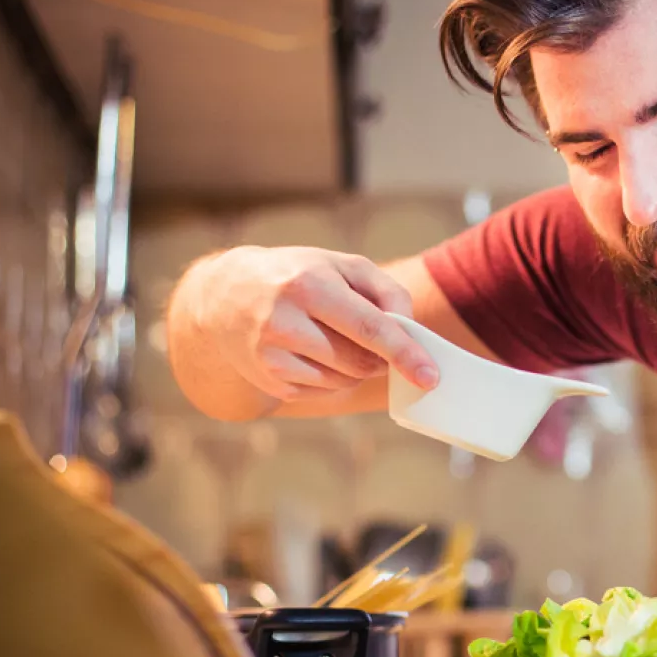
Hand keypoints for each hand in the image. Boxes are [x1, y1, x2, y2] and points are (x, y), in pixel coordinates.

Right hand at [171, 245, 437, 404]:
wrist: (226, 296)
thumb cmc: (299, 275)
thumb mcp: (342, 265)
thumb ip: (386, 291)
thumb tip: (409, 330)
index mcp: (307, 285)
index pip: (367, 326)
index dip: (403, 353)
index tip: (430, 376)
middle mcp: (284, 321)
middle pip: (360, 361)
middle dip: (380, 358)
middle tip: (373, 341)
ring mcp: (271, 355)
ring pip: (344, 380)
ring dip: (357, 368)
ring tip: (334, 338)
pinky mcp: (268, 379)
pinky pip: (323, 391)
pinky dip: (333, 378)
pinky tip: (313, 353)